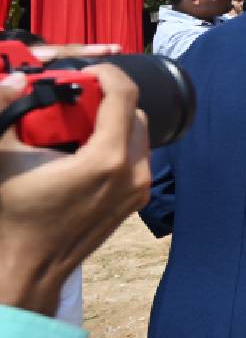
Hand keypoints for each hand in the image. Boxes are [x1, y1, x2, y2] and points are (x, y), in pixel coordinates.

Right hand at [0, 65, 150, 314]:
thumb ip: (9, 113)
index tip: (87, 71)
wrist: (29, 266)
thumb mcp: (3, 157)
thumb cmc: (14, 214)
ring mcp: (139, 188)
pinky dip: (119, 141)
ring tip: (80, 120)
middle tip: (78, 95)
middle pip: (135, 112)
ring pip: (140, 134)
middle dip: (110, 96)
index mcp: (107, 158)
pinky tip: (87, 145)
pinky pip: (138, 155)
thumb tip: (15, 81)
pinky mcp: (136, 199)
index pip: (125, 95)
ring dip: (116, 118)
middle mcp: (133, 172)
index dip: (108, 73)